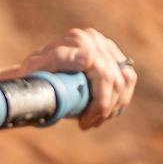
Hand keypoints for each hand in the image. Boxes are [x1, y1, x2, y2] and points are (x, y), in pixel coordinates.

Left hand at [14, 26, 137, 128]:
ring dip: (116, 104)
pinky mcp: (112, 55)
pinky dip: (123, 98)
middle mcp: (94, 39)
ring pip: (127, 79)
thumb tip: (89, 58)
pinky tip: (109, 111)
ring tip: (97, 119)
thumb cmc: (33, 75)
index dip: (101, 103)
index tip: (84, 122)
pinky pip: (128, 77)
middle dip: (107, 108)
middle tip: (89, 124)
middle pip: (117, 80)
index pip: (105, 75)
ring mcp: (105, 45)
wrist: (34, 74)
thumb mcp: (38, 68)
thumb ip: (59, 58)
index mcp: (80, 40)